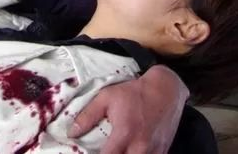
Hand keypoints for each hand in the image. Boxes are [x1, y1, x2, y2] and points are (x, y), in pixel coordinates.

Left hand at [68, 65, 188, 153]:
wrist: (166, 90)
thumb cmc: (133, 92)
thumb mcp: (107, 97)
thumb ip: (87, 115)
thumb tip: (71, 133)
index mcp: (125, 133)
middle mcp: (140, 146)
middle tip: (106, 151)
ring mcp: (154, 151)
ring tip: (118, 150)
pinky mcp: (163, 151)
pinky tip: (129, 151)